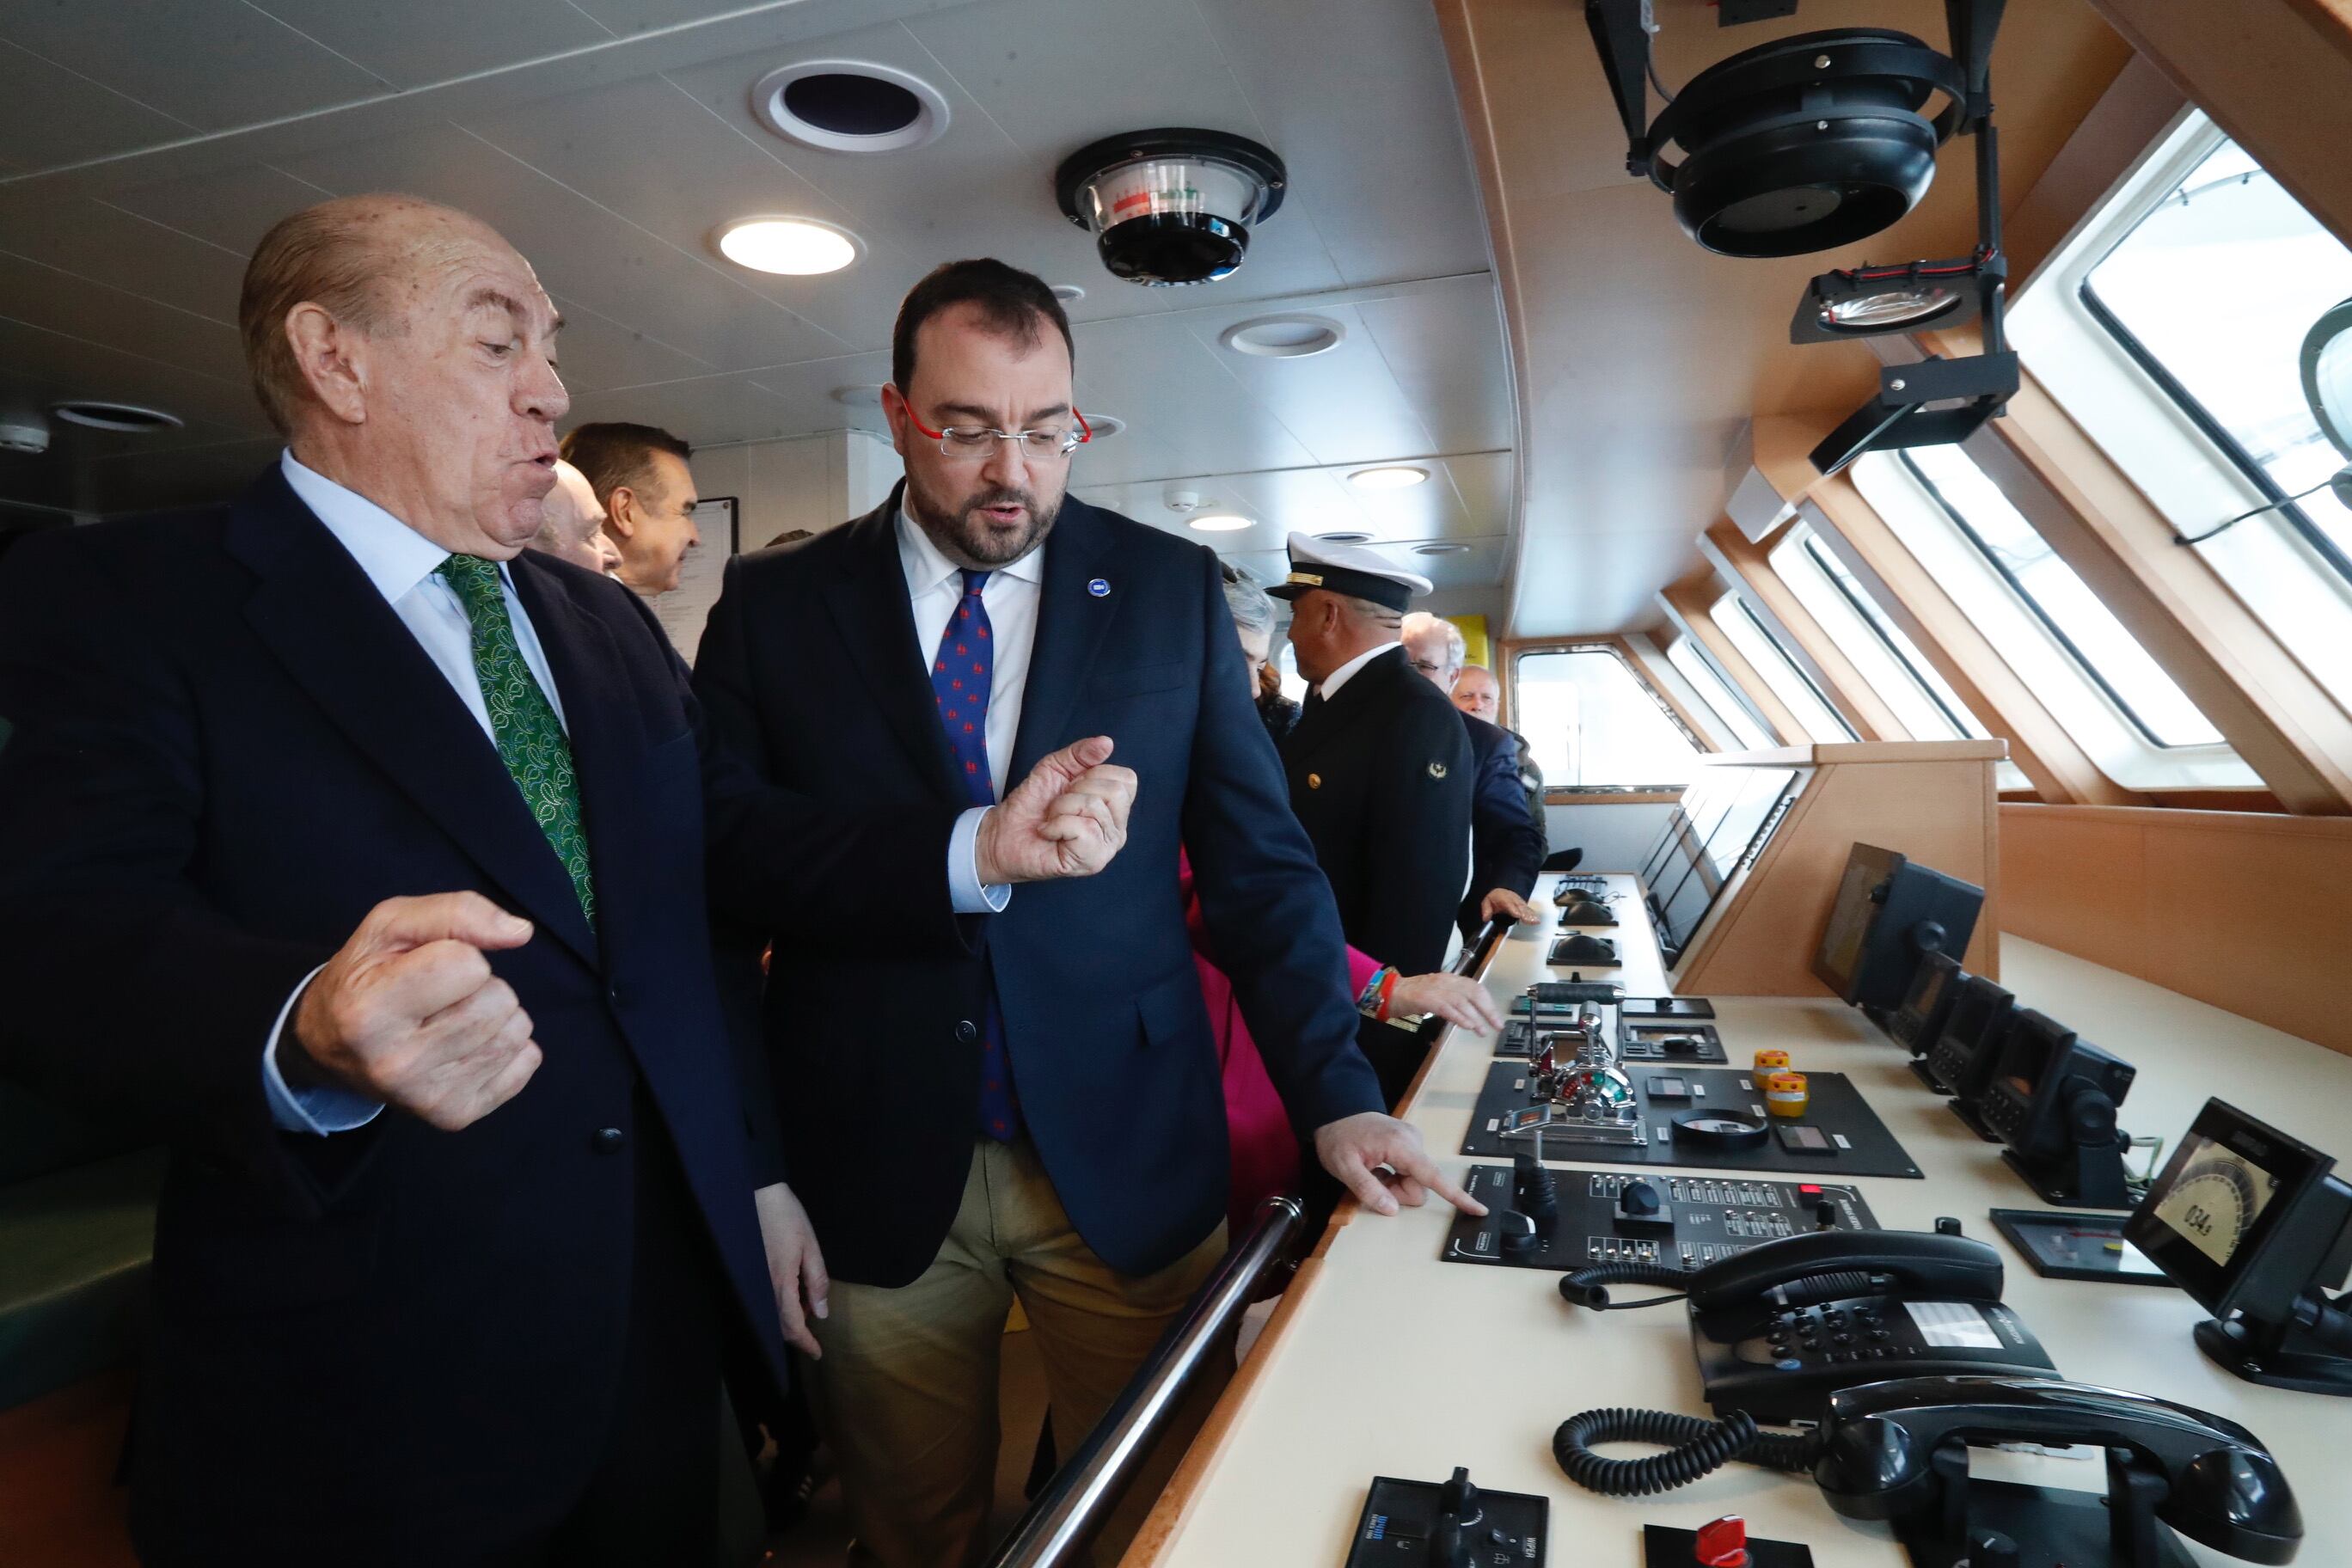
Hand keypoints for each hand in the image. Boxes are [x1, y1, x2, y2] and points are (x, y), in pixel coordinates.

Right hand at [288, 893, 539, 1131]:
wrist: (330, 1045)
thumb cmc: (365, 975)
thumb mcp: (390, 925)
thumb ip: (457, 913)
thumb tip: (521, 933)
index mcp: (369, 1010)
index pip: (468, 964)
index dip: (457, 953)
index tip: (426, 966)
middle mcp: (396, 1063)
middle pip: (498, 1000)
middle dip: (480, 985)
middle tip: (439, 995)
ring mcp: (427, 1097)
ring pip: (516, 1030)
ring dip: (496, 1014)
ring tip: (451, 1017)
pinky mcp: (455, 1115)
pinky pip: (526, 1062)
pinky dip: (509, 1046)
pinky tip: (466, 1045)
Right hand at [754, 1182, 829, 1357]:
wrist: (758, 1195)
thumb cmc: (787, 1218)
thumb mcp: (810, 1247)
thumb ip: (817, 1282)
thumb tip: (821, 1313)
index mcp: (780, 1283)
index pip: (792, 1326)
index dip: (805, 1343)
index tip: (817, 1354)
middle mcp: (763, 1287)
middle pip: (780, 1324)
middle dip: (799, 1331)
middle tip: (817, 1317)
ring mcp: (755, 1281)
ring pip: (772, 1313)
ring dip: (791, 1315)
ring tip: (808, 1298)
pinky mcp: (751, 1273)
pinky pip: (767, 1299)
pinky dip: (782, 1303)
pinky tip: (794, 1289)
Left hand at [974, 735, 1136, 883]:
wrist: (1005, 833)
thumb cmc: (1033, 804)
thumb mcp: (1056, 767)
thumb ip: (1081, 753)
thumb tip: (1106, 742)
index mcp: (1115, 808)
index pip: (1127, 779)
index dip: (1094, 775)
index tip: (1071, 787)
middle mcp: (1118, 829)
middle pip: (1116, 792)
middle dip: (1078, 791)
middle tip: (1060, 805)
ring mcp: (1107, 848)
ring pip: (1096, 808)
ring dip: (1062, 808)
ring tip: (1052, 819)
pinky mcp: (1092, 862)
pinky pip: (1084, 829)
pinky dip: (1058, 825)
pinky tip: (1050, 834)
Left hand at [1312, 1112, 1486, 1218]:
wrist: (1337, 1112)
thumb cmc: (1339, 1137)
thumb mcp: (1344, 1167)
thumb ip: (1368, 1189)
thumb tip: (1392, 1209)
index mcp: (1400, 1145)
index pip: (1433, 1175)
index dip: (1457, 1196)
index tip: (1479, 1208)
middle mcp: (1413, 1141)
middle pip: (1420, 1186)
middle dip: (1398, 1193)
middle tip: (1373, 1181)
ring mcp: (1413, 1141)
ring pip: (1416, 1181)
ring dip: (1395, 1185)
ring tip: (1373, 1172)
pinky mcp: (1410, 1145)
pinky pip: (1411, 1172)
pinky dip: (1395, 1177)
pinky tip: (1379, 1167)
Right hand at [1385, 973, 1503, 1034]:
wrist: (1389, 992)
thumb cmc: (1414, 996)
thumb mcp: (1438, 994)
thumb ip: (1454, 1001)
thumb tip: (1472, 1014)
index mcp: (1450, 979)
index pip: (1475, 987)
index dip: (1488, 1003)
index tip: (1496, 1018)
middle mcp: (1445, 981)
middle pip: (1473, 993)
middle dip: (1487, 1010)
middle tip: (1497, 1025)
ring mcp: (1435, 989)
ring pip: (1462, 1001)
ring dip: (1475, 1017)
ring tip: (1482, 1031)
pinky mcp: (1426, 998)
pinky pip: (1446, 1007)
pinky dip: (1459, 1017)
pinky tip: (1467, 1026)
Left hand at [1479, 888, 1541, 924]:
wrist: (1502, 890)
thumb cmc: (1494, 898)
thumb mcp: (1487, 902)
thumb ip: (1486, 910)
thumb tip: (1485, 918)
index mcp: (1504, 898)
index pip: (1509, 904)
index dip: (1514, 910)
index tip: (1518, 915)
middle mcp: (1514, 900)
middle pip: (1520, 907)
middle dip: (1526, 914)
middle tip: (1530, 920)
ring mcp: (1520, 903)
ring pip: (1526, 909)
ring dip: (1531, 915)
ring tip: (1536, 921)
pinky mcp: (1524, 906)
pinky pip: (1529, 911)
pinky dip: (1533, 915)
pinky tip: (1537, 920)